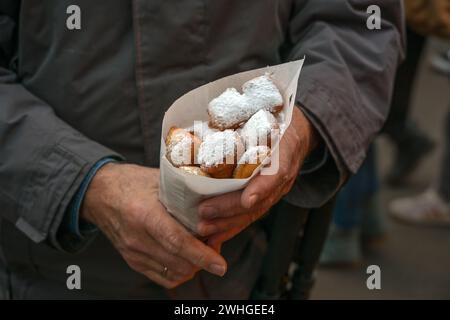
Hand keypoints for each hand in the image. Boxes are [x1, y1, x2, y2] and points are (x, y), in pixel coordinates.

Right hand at [81, 164, 226, 288]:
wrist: (99, 193)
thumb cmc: (131, 182)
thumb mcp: (159, 181)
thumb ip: (185, 193)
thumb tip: (215, 200)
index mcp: (145, 214)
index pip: (177, 241)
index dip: (201, 255)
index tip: (220, 265)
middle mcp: (137, 238)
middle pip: (178, 262)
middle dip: (203, 260)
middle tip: (215, 244)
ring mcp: (133, 253)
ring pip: (173, 273)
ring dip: (193, 267)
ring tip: (202, 249)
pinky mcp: (132, 261)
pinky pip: (163, 278)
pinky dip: (180, 272)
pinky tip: (187, 258)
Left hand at [197, 107, 318, 250]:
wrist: (300, 132)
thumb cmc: (279, 120)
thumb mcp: (272, 114)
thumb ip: (251, 117)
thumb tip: (215, 110)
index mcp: (285, 153)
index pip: (276, 175)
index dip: (262, 188)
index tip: (248, 200)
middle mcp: (282, 177)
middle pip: (259, 200)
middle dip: (230, 209)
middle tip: (204, 213)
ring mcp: (276, 190)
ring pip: (253, 212)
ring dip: (228, 223)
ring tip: (204, 229)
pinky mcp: (267, 197)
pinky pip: (250, 216)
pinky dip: (232, 227)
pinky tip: (215, 238)